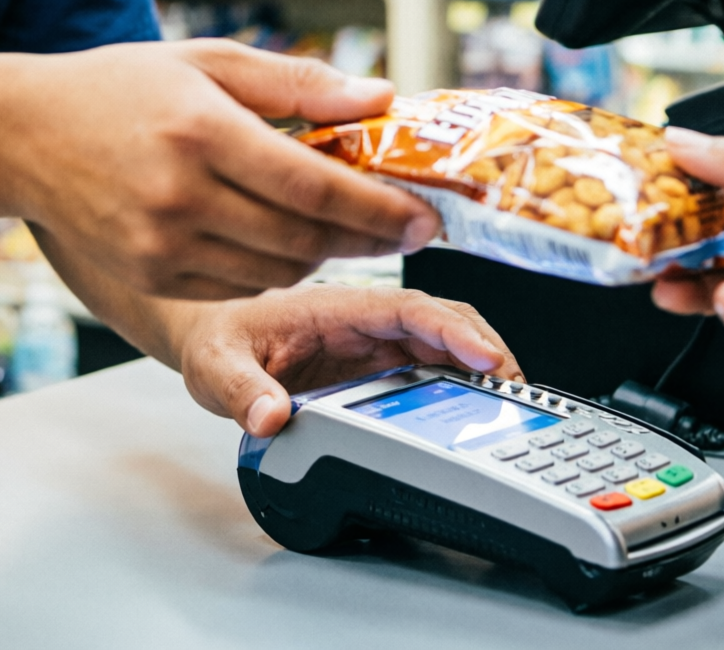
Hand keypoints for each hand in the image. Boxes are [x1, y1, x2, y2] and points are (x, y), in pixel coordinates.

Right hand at [0, 40, 436, 299]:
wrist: (23, 134)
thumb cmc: (120, 87)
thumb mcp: (208, 61)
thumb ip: (298, 82)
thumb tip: (379, 98)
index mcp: (202, 130)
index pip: (314, 186)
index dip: (379, 208)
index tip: (425, 215)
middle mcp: (180, 194)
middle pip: (304, 240)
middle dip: (369, 239)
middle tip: (407, 228)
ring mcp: (160, 243)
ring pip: (276, 271)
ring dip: (322, 254)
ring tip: (339, 226)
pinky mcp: (148, 274)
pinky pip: (236, 285)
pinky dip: (272, 268)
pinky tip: (278, 239)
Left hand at [171, 285, 519, 435]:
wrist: (207, 334)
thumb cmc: (214, 335)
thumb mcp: (216, 365)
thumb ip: (241, 390)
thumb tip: (271, 417)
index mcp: (332, 306)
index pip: (405, 307)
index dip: (450, 329)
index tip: (485, 357)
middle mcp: (360, 318)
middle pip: (439, 318)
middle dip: (482, 345)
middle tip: (515, 386)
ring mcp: (371, 340)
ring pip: (440, 338)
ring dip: (478, 361)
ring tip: (511, 397)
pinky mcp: (374, 362)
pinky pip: (427, 360)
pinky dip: (460, 376)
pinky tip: (478, 400)